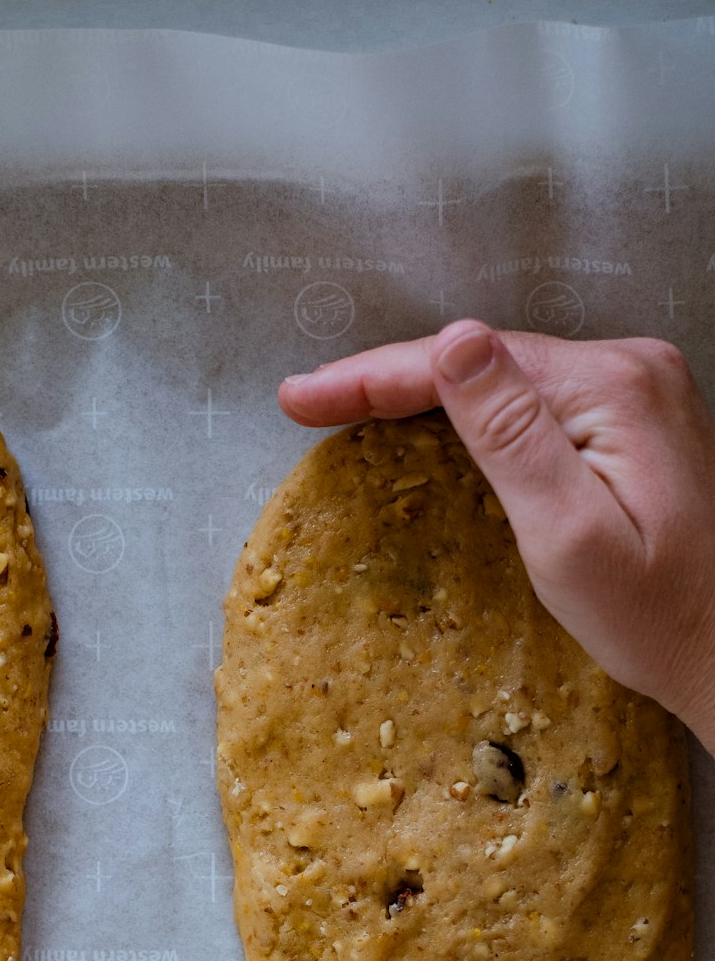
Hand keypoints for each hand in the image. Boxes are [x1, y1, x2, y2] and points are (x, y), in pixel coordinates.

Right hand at [279, 322, 714, 753]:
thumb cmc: (656, 616)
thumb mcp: (568, 534)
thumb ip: (510, 435)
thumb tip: (454, 344)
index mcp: (610, 388)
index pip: (464, 361)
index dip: (373, 378)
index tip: (303, 398)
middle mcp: (628, 370)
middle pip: (482, 359)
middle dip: (388, 381)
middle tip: (308, 403)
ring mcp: (635, 392)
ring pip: (504, 376)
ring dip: (424, 393)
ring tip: (347, 408)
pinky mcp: (633, 421)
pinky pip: (534, 401)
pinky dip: (472, 412)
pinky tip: (430, 422)